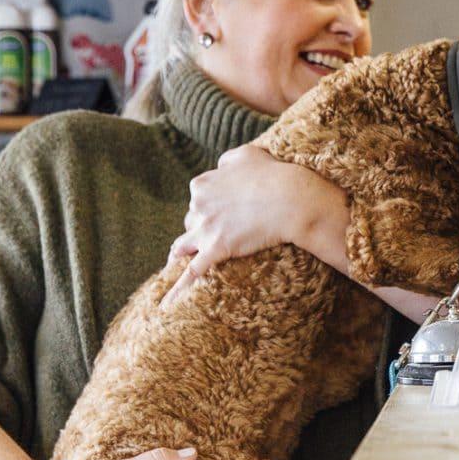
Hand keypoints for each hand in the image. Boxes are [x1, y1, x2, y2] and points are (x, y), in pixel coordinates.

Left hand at [162, 145, 347, 306]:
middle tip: (218, 235)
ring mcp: (205, 229)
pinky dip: (177, 290)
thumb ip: (228, 160)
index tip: (221, 212)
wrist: (291, 198)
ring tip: (173, 265)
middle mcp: (198, 206)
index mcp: (202, 184)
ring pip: (184, 246)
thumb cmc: (274, 174)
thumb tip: (220, 166)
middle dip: (200, 229)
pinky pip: (192, 273)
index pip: (197, 199)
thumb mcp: (248, 154)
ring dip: (179, 255)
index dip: (209, 207)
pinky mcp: (216, 250)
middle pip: (191, 222)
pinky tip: (167, 305)